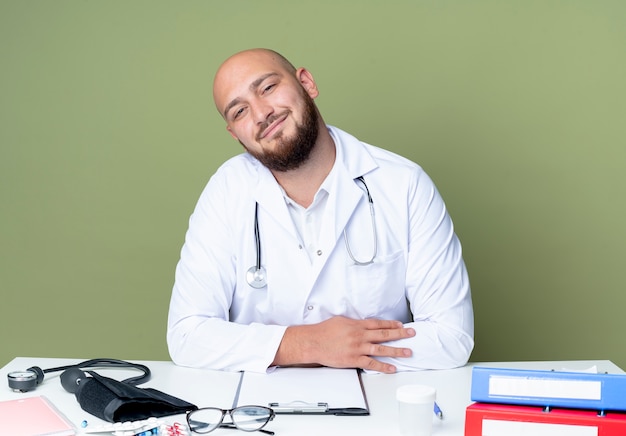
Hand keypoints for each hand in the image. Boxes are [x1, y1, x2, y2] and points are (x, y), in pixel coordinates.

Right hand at [273, 316, 414, 373]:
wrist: (313, 342)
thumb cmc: (324, 331)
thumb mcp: (341, 321)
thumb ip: (354, 323)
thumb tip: (363, 324)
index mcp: (357, 325)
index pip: (378, 324)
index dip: (391, 324)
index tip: (401, 324)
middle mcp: (360, 335)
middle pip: (384, 334)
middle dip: (400, 334)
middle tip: (412, 334)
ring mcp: (358, 348)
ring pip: (381, 349)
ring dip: (396, 350)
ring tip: (408, 352)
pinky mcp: (353, 360)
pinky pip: (371, 363)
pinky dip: (383, 366)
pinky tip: (392, 367)